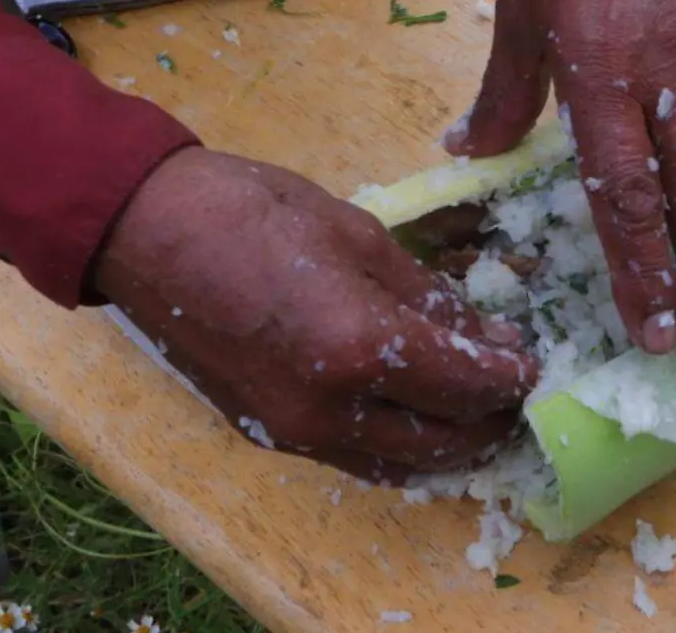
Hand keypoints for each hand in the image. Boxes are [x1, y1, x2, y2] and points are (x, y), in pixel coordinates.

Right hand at [93, 148, 537, 482]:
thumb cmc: (252, 212)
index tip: (533, 360)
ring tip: (474, 409)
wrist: (142, 232)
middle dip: (490, 420)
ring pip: (398, 464)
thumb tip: (488, 335)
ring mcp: (294, 433)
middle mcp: (328, 410)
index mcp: (356, 348)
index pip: (465, 386)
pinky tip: (415, 413)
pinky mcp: (268, 435)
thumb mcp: (359, 236)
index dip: (511, 376)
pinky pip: (354, 458)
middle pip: (442, 443)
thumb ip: (428, 297)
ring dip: (448, 445)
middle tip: (514, 388)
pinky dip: (398, 445)